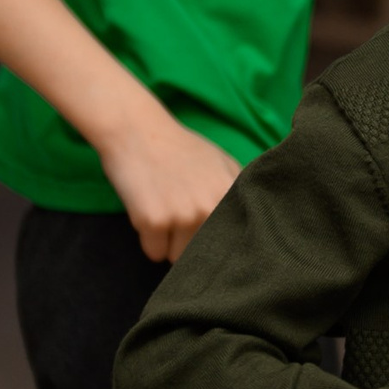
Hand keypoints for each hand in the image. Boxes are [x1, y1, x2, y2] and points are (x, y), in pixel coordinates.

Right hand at [97, 106, 240, 262]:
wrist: (136, 130)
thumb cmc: (179, 149)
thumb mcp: (222, 163)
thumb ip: (240, 195)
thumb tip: (252, 231)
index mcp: (231, 195)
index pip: (233, 244)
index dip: (221, 246)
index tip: (214, 244)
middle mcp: (211, 208)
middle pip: (204, 254)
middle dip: (191, 243)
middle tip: (179, 214)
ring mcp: (183, 215)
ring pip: (177, 257)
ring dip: (169, 243)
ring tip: (164, 210)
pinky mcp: (154, 220)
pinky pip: (154, 253)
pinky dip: (148, 240)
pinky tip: (147, 210)